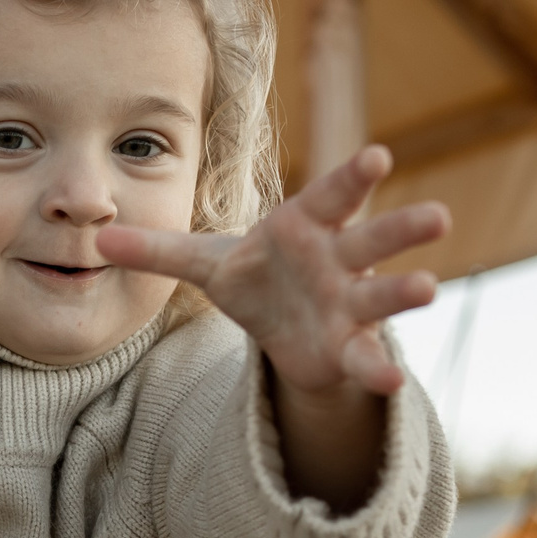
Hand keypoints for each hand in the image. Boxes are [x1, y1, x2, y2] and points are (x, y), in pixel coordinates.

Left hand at [94, 145, 447, 397]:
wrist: (281, 331)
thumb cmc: (255, 279)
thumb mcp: (206, 265)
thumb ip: (159, 251)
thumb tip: (98, 240)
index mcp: (306, 226)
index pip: (332, 195)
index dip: (353, 177)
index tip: (379, 155)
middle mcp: (339, 260)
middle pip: (374, 239)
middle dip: (403, 228)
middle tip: (438, 217)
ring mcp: (352, 303)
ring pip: (383, 294)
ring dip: (406, 291)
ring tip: (429, 288)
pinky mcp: (352, 347)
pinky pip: (367, 357)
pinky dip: (378, 370)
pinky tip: (391, 382)